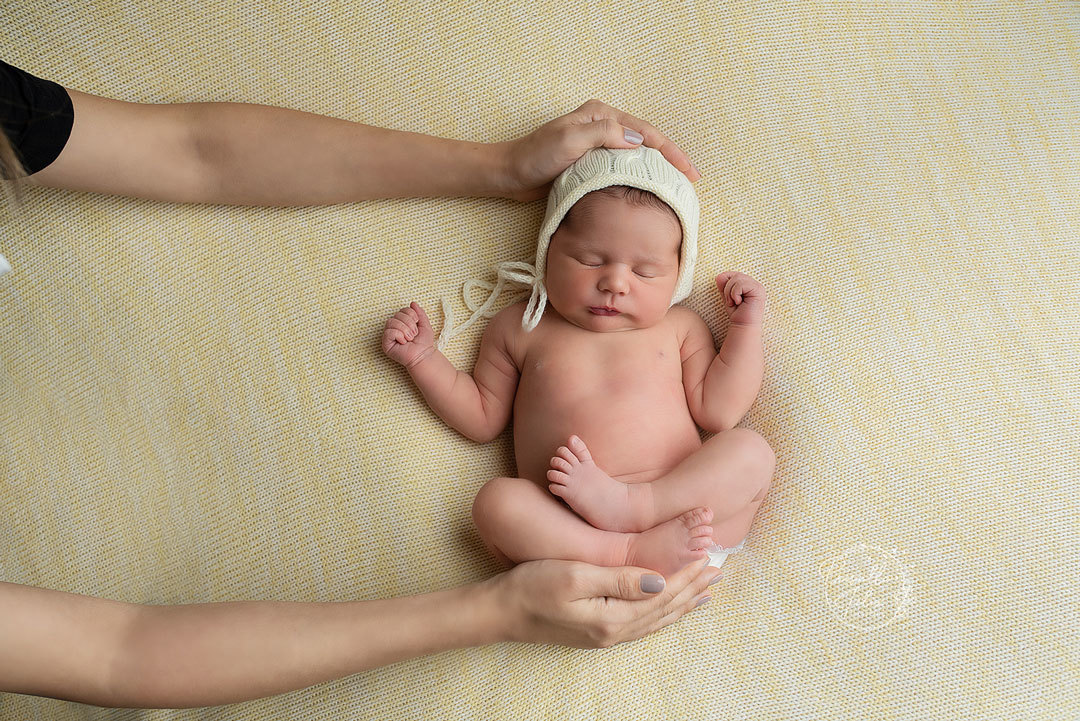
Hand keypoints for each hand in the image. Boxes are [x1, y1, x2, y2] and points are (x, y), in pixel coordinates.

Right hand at [382, 302, 435, 367]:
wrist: (423, 355)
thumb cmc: (424, 342)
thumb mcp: (424, 324)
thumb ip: (420, 313)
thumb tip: (412, 303)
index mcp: (402, 322)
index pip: (403, 310)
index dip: (412, 315)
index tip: (417, 324)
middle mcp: (394, 327)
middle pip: (397, 315)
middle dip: (409, 324)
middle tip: (414, 334)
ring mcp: (389, 335)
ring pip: (392, 322)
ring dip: (405, 330)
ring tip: (409, 338)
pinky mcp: (386, 343)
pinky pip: (389, 332)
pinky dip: (399, 336)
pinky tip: (403, 342)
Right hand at [487, 559, 720, 648]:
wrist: (501, 611)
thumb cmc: (533, 585)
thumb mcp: (575, 575)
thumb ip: (620, 579)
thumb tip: (661, 581)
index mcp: (612, 617)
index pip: (662, 594)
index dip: (686, 575)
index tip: (708, 557)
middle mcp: (614, 631)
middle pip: (665, 609)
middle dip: (692, 590)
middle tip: (718, 572)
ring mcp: (605, 635)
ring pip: (656, 619)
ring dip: (682, 603)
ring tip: (704, 591)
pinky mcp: (596, 631)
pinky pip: (641, 622)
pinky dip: (661, 612)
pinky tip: (665, 606)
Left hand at [498, 100, 700, 201]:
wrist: (511, 174)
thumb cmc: (535, 156)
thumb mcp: (569, 141)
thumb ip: (602, 134)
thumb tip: (636, 141)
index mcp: (600, 113)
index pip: (644, 131)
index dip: (670, 151)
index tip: (688, 170)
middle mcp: (602, 124)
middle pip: (645, 141)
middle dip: (670, 158)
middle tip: (691, 180)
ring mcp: (597, 143)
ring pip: (636, 155)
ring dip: (657, 169)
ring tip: (676, 186)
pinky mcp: (591, 161)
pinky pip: (622, 168)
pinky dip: (638, 177)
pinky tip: (649, 191)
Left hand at [716, 272, 765, 326]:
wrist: (742, 326)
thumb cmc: (736, 313)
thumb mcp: (727, 297)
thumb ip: (723, 286)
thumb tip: (719, 276)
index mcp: (748, 284)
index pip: (733, 274)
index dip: (726, 283)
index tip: (729, 297)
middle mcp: (755, 283)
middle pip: (734, 275)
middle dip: (727, 289)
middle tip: (731, 301)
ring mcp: (758, 286)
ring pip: (737, 278)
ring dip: (730, 292)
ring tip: (734, 302)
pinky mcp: (758, 290)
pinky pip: (741, 284)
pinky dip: (735, 294)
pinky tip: (739, 302)